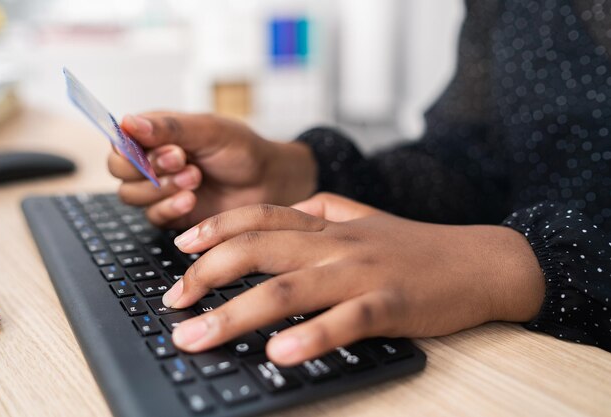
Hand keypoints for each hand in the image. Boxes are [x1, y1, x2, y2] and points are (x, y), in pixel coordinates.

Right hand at [108, 113, 315, 228]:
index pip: (120, 140)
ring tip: (195, 178)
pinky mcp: (171, 214)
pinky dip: (169, 208)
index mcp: (156, 133)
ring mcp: (160, 189)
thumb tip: (127, 122)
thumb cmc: (242, 150)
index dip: (131, 147)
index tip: (163, 147)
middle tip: (181, 160)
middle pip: (119, 170)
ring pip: (131, 195)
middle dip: (148, 167)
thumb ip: (169, 127)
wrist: (268, 183)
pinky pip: (152, 216)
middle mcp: (152, 161)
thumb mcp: (209, 131)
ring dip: (161, 187)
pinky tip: (191, 200)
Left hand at [163, 193, 544, 365]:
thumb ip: (324, 210)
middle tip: (174, 303)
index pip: (259, 217)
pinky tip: (278, 353)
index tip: (180, 248)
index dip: (215, 230)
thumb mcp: (365, 218)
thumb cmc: (416, 245)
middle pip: (259, 251)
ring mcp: (362, 273)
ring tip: (198, 337)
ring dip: (236, 314)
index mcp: (328, 224)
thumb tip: (290, 212)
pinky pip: (343, 321)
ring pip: (288, 288)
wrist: (479, 260)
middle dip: (207, 275)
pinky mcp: (390, 305)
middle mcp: (337, 243)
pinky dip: (309, 336)